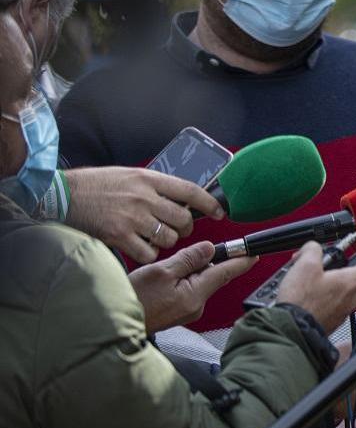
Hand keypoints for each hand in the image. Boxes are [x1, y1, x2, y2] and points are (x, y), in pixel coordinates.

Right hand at [64, 167, 224, 263]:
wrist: (62, 194)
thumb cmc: (96, 185)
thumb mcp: (130, 175)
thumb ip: (155, 186)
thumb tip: (180, 199)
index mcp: (148, 179)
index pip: (190, 190)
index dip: (209, 203)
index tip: (219, 212)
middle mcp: (144, 197)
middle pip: (184, 219)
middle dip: (185, 227)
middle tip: (177, 228)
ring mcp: (132, 217)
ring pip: (170, 238)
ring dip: (167, 240)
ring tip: (154, 235)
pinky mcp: (119, 235)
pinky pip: (149, 251)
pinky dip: (148, 252)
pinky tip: (140, 246)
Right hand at [128, 241, 256, 333]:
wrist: (113, 323)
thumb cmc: (133, 299)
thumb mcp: (161, 271)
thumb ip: (189, 259)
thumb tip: (210, 249)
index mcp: (195, 295)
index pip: (226, 272)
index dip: (241, 260)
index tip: (254, 252)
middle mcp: (196, 306)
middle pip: (212, 275)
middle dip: (203, 262)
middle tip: (184, 256)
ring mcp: (188, 311)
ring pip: (199, 282)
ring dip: (189, 271)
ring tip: (164, 272)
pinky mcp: (179, 312)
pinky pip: (189, 290)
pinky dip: (181, 280)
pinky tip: (163, 281)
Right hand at [275, 242, 355, 333]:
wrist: (291, 329)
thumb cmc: (300, 301)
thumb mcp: (304, 265)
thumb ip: (313, 251)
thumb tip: (313, 248)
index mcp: (349, 282)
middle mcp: (350, 299)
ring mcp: (342, 313)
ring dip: (355, 292)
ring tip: (340, 283)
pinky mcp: (332, 323)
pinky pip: (343, 310)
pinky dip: (339, 303)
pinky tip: (324, 298)